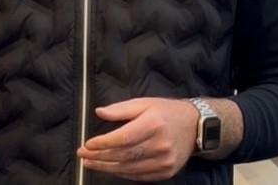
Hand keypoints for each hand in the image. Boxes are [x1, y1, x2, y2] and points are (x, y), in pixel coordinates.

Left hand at [77, 97, 196, 181]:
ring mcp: (164, 161)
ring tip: (90, 163)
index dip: (103, 143)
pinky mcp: (165, 172)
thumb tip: (99, 112)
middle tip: (82, 155)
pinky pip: (138, 176)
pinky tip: (110, 168)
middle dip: (100, 157)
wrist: (194, 126)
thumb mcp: (144, 102)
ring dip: (107, 167)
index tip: (87, 144)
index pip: (123, 137)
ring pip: (129, 168)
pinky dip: (122, 173)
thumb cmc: (166, 111)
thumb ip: (121, 109)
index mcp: (153, 124)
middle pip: (123, 155)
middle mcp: (159, 145)